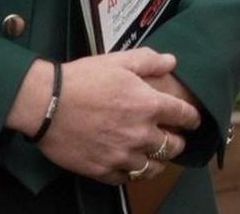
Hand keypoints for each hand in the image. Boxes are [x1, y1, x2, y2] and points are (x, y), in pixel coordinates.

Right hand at [7, 50, 199, 182]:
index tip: (193, 120)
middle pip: (174, 146)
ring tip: (154, 154)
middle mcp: (140, 134)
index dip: (192, 118)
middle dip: (177, 141)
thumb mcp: (118, 61)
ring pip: (153, 168)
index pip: (185, 116)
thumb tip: (171, 61)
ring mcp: (122, 155)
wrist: (46, 103)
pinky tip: (129, 163)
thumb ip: (148, 61)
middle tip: (173, 138)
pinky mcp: (103, 170)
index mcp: (149, 105)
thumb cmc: (82, 79)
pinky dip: (132, 172)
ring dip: (158, 160)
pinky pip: (127, 178)